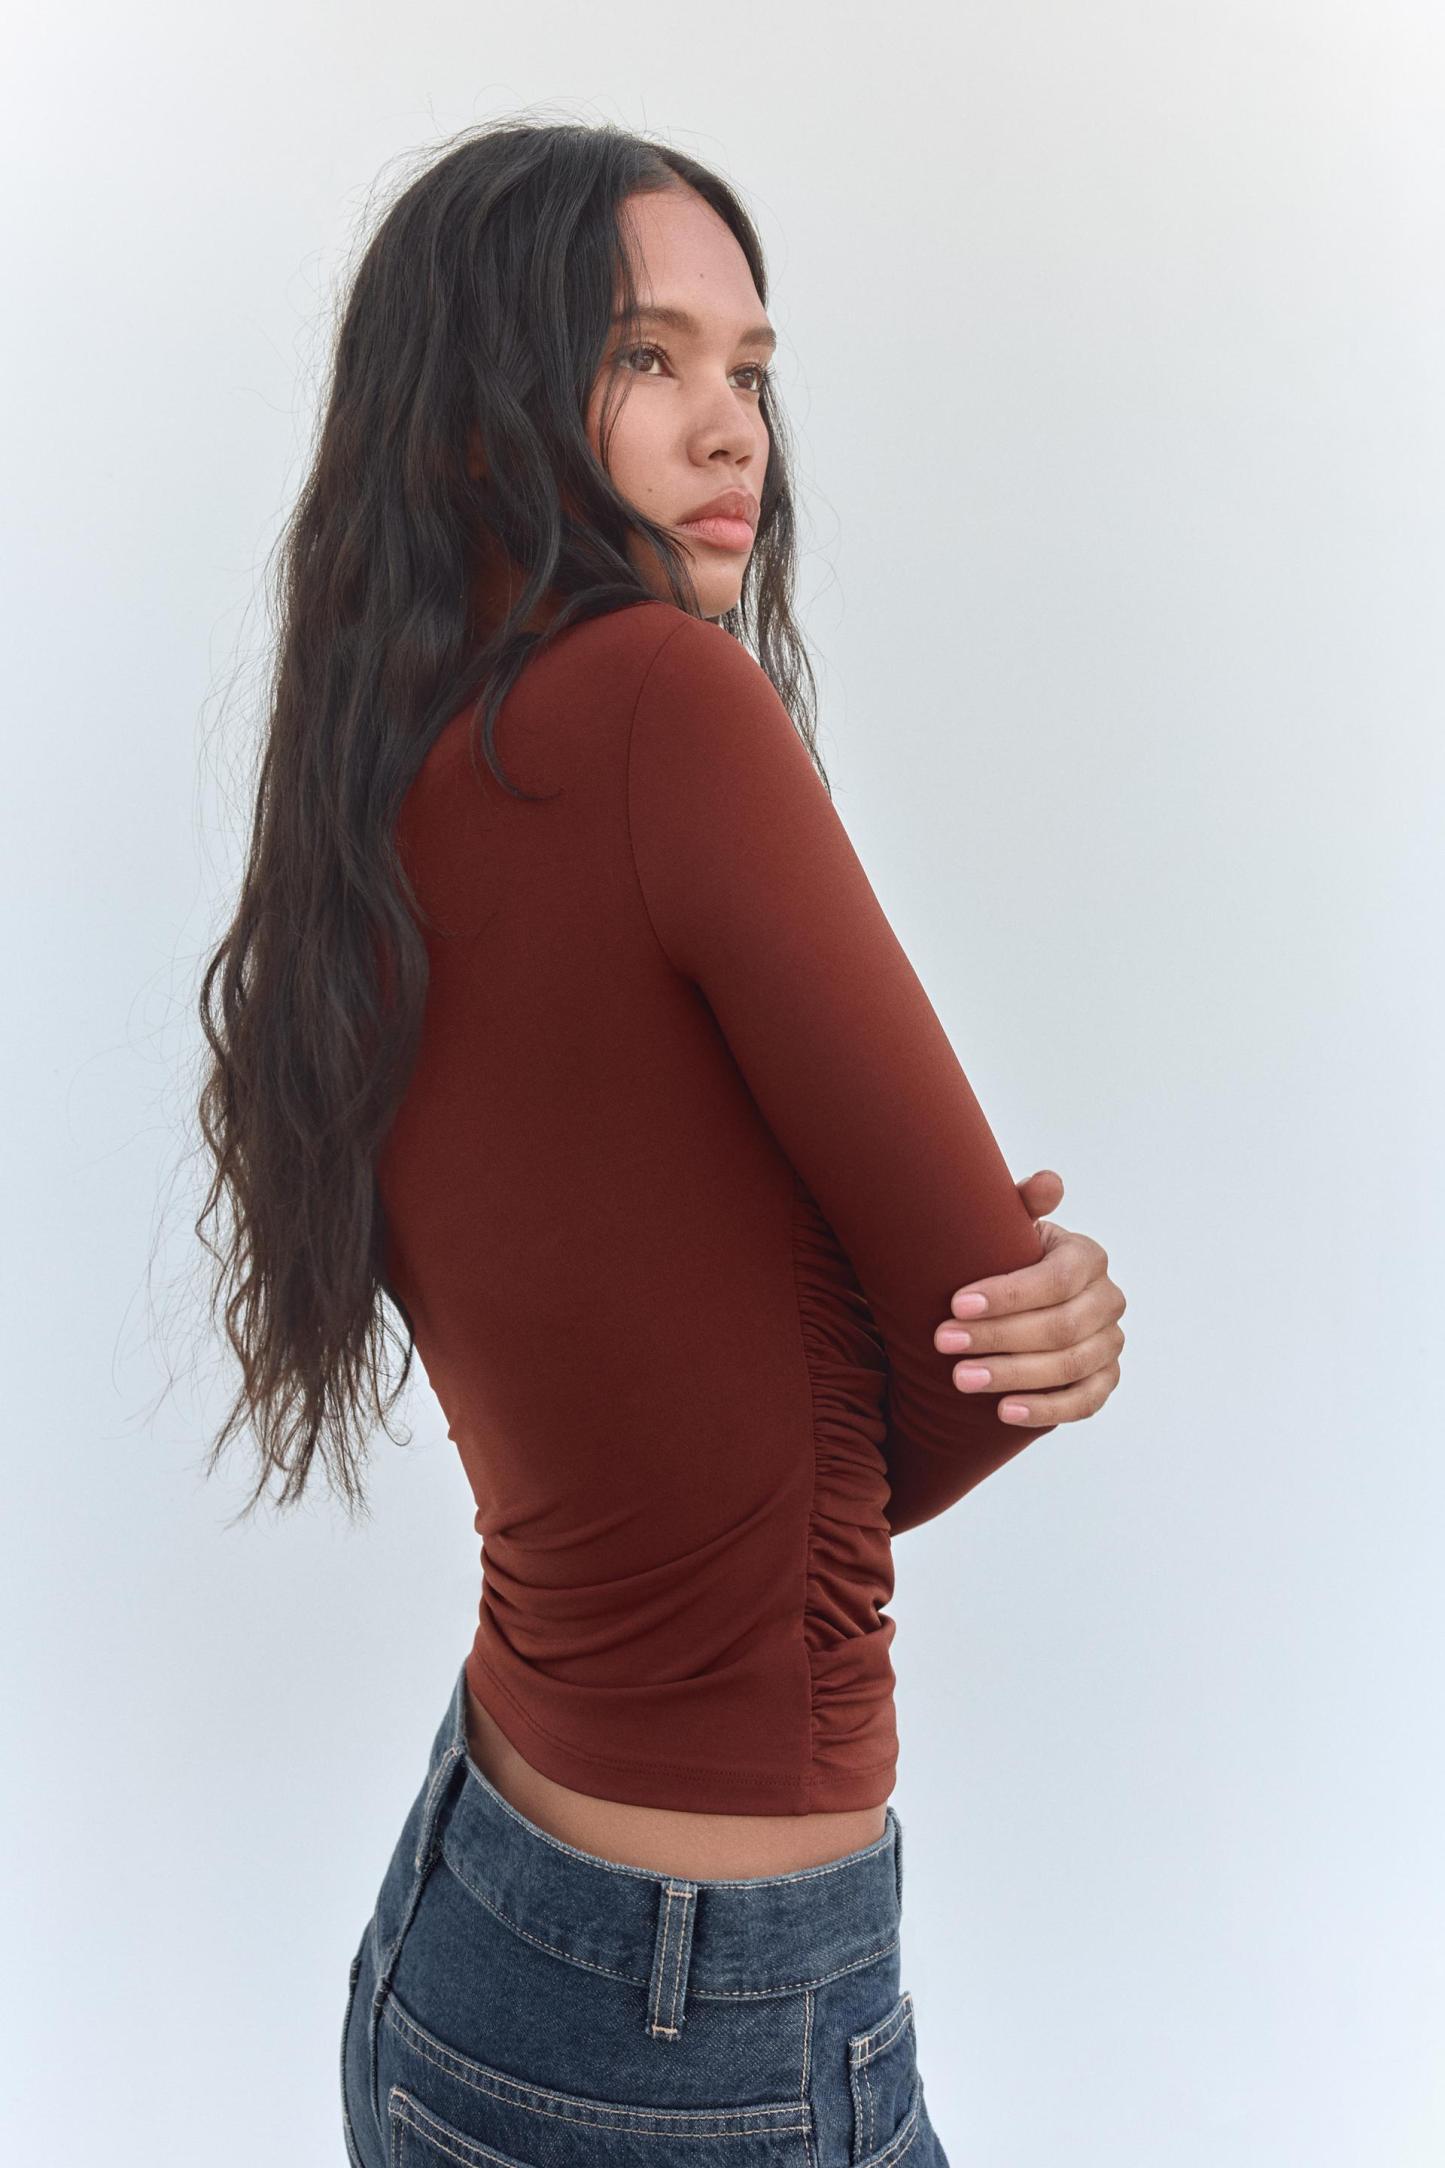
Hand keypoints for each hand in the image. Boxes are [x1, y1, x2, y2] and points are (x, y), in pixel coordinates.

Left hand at [933, 1169, 1124, 1425]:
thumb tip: (1048, 1183)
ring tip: (961, 1378)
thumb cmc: (1006, 1258)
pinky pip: (1083, 1403)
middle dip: (998, 1337)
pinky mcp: (1104, 1381)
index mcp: (1088, 1257)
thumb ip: (1023, 1204)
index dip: (1007, 1295)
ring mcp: (1110, 1343)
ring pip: (1069, 1367)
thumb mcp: (1009, 1227)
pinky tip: (1004, 1412)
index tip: (955, 1304)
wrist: (1016, 1300)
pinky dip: (1045, 1410)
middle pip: (1060, 1328)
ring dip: (1012, 1375)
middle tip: (944, 1343)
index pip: (1056, 1280)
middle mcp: (1108, 1300)